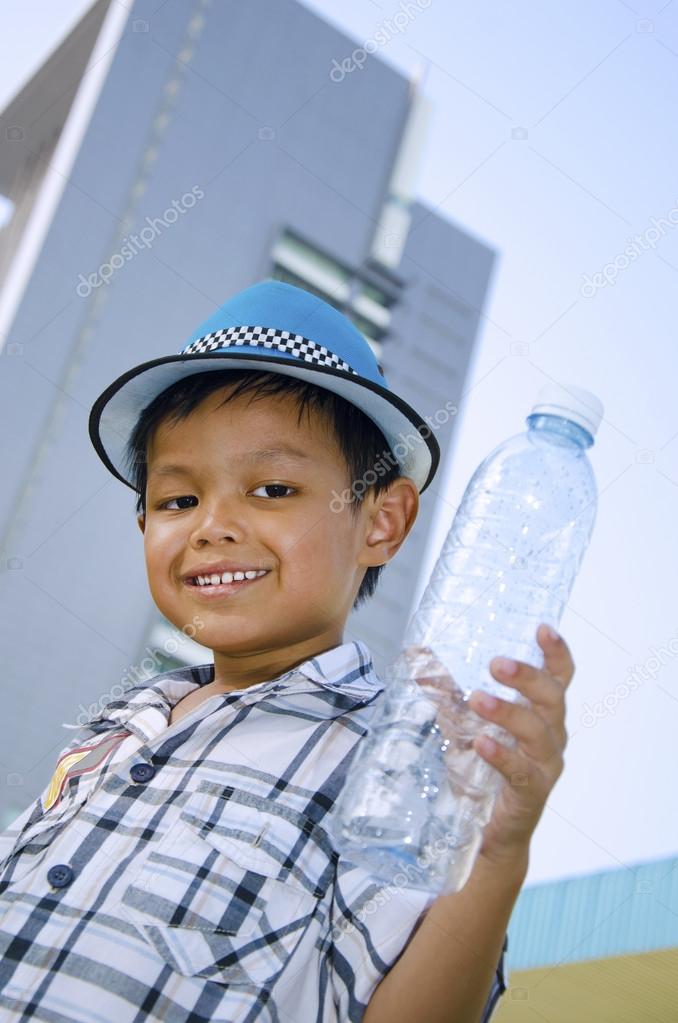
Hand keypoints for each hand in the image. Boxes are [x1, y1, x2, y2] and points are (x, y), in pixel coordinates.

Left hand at [470, 623, 573, 865]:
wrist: (486, 831)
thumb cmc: (483, 766)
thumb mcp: (462, 722)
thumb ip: (446, 690)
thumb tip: (416, 653)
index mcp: (542, 713)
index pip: (559, 677)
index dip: (556, 652)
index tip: (542, 629)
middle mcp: (552, 735)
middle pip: (552, 698)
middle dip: (527, 677)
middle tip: (496, 663)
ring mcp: (546, 766)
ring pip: (539, 732)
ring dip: (509, 711)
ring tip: (478, 698)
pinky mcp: (532, 794)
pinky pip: (521, 771)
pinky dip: (502, 754)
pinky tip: (481, 742)